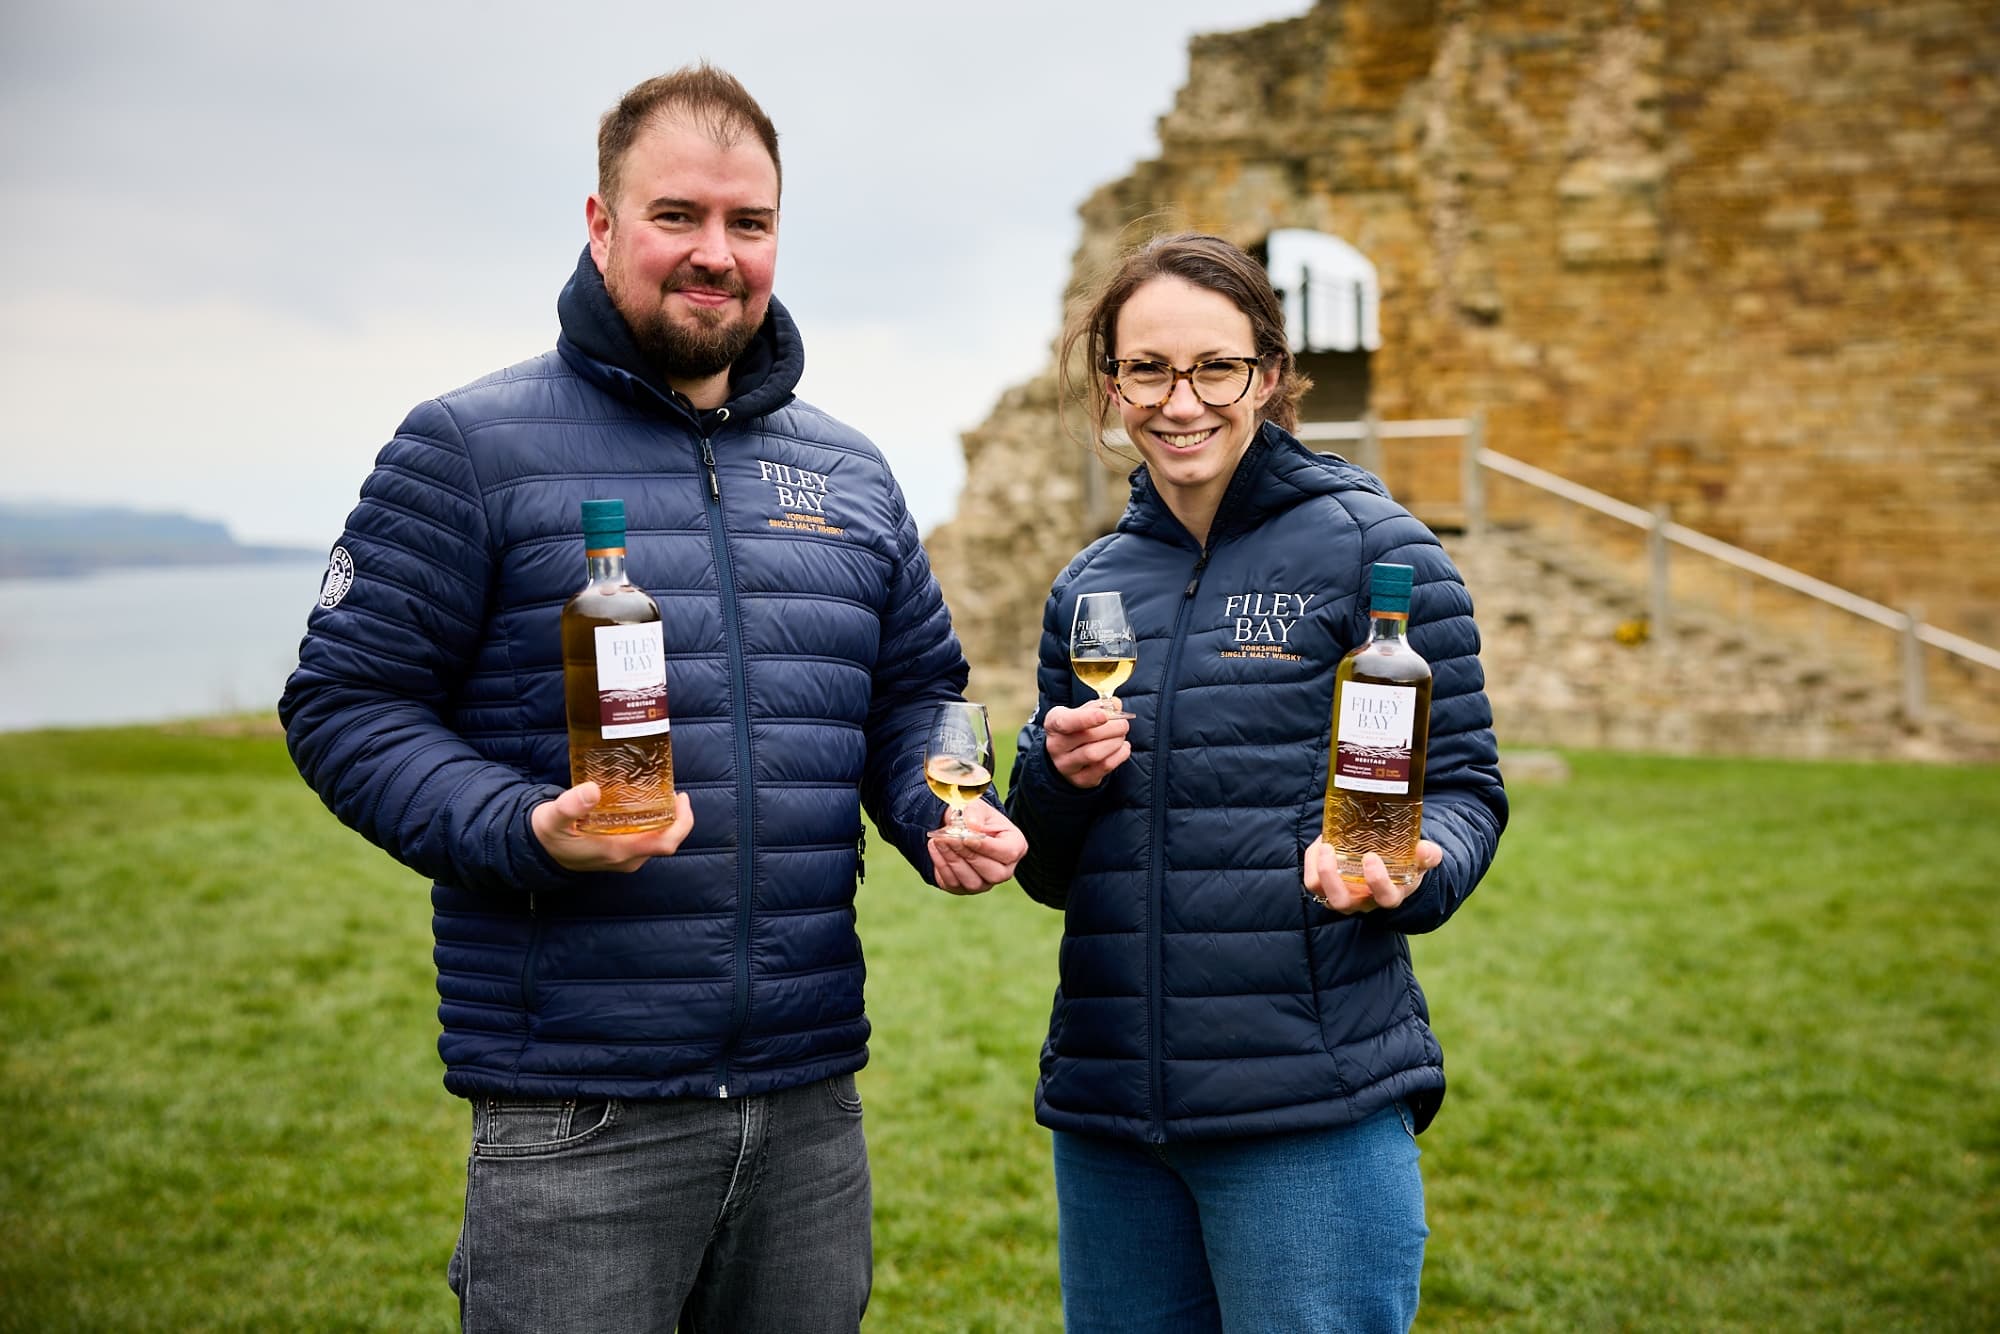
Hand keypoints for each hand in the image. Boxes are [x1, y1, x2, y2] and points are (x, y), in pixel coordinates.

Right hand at [532, 785, 694, 872]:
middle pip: (666, 840)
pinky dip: (651, 822)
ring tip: (660, 792)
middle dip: (675, 816)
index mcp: (617, 851)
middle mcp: (625, 858)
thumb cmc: (547, 834)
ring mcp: (623, 857)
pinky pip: (645, 839)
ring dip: (664, 819)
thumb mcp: (553, 817)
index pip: (665, 843)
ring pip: (656, 839)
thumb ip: (570, 805)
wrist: (537, 850)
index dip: (682, 822)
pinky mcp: (618, 852)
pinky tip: (644, 803)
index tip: (681, 797)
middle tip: (671, 789)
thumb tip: (592, 790)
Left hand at [926, 800, 1027, 894]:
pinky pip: (953, 883)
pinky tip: (934, 847)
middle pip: (994, 873)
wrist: (958, 827)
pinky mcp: (964, 888)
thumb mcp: (976, 807)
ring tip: (938, 840)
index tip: (966, 837)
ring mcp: (985, 882)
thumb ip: (975, 813)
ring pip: (973, 882)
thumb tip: (973, 826)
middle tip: (948, 837)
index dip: (987, 847)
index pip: (1008, 853)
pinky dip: (941, 865)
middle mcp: (1004, 869)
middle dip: (968, 854)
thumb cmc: (974, 817)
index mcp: (1015, 846)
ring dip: (952, 860)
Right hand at [1043, 702, 1130, 788]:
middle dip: (1112, 728)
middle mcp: (1056, 746)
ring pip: (1095, 754)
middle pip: (1087, 736)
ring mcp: (1067, 766)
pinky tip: (1122, 747)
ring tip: (1121, 736)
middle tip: (1123, 723)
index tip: (1104, 715)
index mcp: (1053, 724)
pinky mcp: (1081, 779)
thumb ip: (1099, 706)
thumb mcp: (1081, 712)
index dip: (1086, 718)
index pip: (1065, 722)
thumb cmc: (1076, 729)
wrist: (1066, 756)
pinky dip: (1120, 755)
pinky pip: (1104, 767)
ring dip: (1116, 742)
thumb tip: (1115, 704)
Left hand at [1301, 836, 1441, 912]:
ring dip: (1316, 869)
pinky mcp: (1326, 887)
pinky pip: (1312, 879)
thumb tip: (1426, 850)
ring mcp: (1342, 896)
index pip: (1385, 898)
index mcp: (1389, 895)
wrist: (1389, 869)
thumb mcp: (1421, 860)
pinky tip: (1321, 841)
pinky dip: (1311, 860)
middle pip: (1341, 901)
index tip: (1371, 857)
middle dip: (1331, 878)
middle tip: (1330, 850)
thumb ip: (1427, 855)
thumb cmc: (1406, 865)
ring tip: (1322, 844)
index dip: (1377, 881)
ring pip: (1319, 891)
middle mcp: (1363, 901)